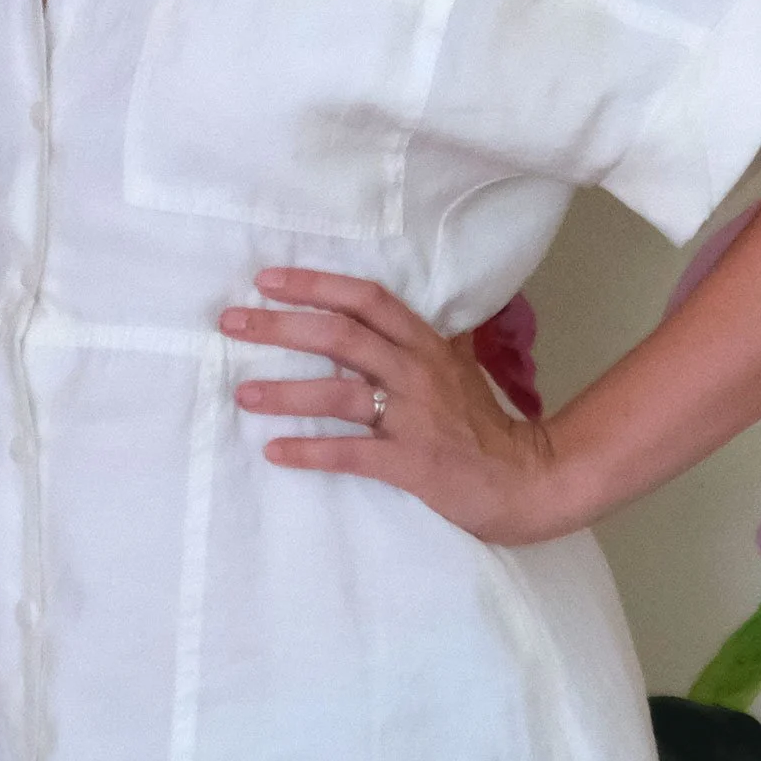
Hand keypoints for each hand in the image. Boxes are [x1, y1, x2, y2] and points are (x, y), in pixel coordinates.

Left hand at [222, 268, 571, 545]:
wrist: (528, 480)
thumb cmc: (483, 422)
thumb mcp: (456, 366)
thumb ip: (419, 337)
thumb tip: (376, 308)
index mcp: (425, 343)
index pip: (366, 299)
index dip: (316, 285)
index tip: (267, 280)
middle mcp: (417, 372)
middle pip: (340, 337)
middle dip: (281, 327)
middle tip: (232, 323)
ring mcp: (413, 418)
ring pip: (339, 394)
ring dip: (285, 392)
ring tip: (242, 393)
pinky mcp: (410, 464)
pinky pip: (351, 454)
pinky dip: (310, 451)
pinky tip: (274, 451)